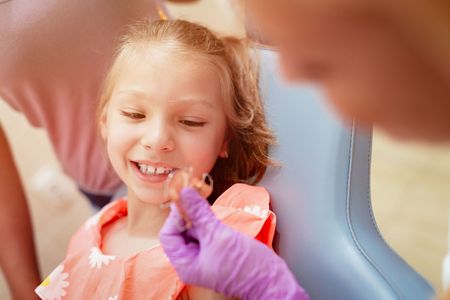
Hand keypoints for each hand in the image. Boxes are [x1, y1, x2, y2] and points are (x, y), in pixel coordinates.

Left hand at [159, 188, 308, 299]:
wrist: (272, 280)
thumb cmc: (246, 267)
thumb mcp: (219, 235)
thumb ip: (199, 213)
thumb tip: (185, 193)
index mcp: (185, 264)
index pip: (168, 235)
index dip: (175, 216)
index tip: (186, 199)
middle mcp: (193, 261)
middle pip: (181, 231)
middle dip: (188, 213)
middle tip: (196, 195)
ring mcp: (206, 256)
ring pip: (195, 229)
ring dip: (199, 215)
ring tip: (205, 201)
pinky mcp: (218, 250)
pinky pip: (207, 232)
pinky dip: (209, 220)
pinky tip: (214, 212)